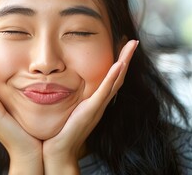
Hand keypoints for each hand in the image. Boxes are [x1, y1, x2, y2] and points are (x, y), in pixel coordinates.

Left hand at [42, 40, 138, 173]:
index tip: (121, 45)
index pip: (111, 78)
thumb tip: (60, 82)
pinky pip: (105, 91)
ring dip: (125, 61)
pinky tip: (119, 64)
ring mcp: (98, 106)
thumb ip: (69, 97)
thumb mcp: (67, 107)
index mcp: (95, 101)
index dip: (118, 62)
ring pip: (116, 80)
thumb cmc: (59, 130)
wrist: (58, 150)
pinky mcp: (92, 110)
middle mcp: (100, 103)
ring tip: (131, 45)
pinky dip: (113, 77)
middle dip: (126, 57)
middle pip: (119, 76)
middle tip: (132, 40)